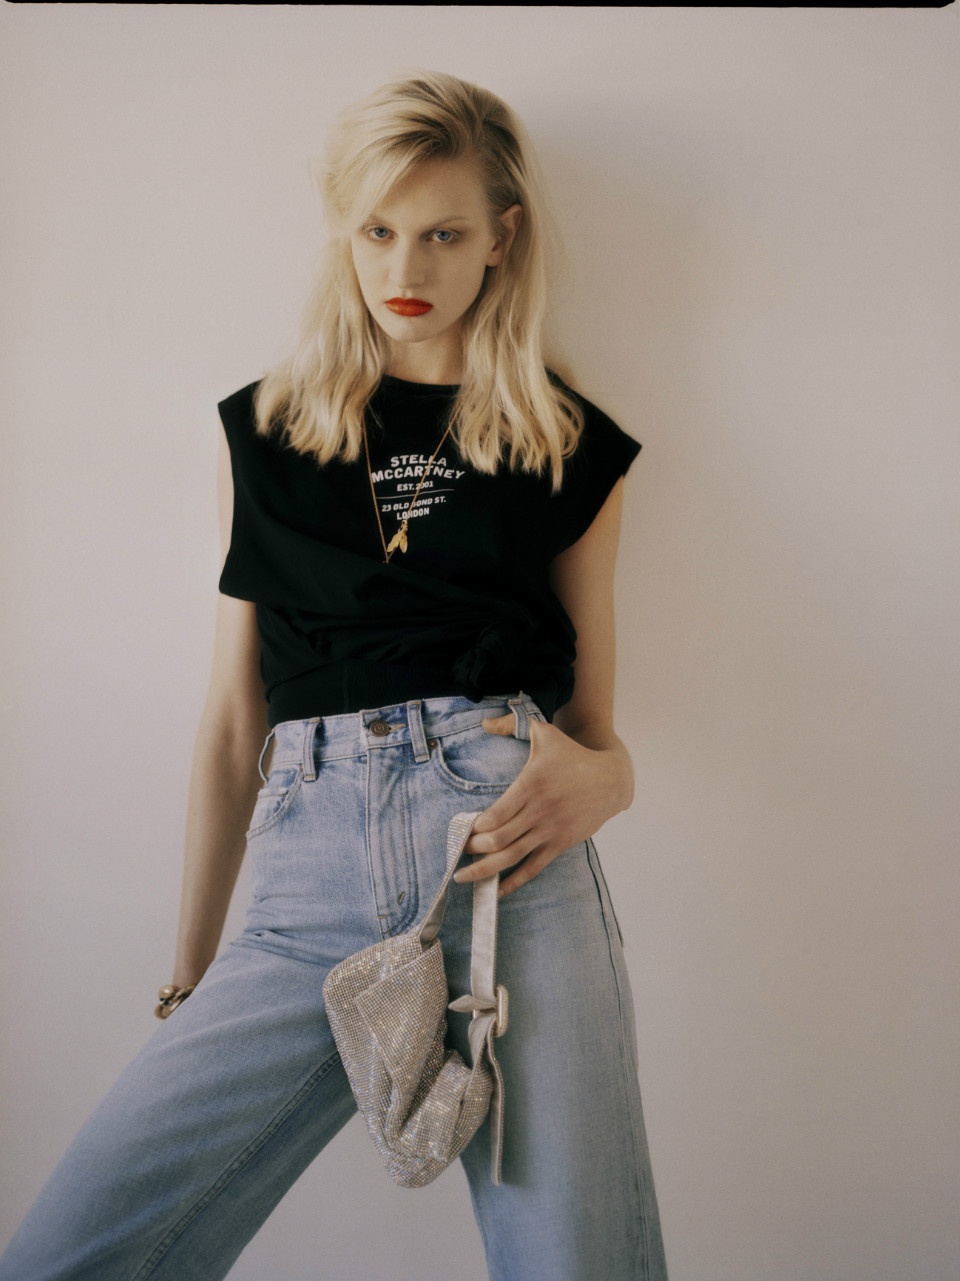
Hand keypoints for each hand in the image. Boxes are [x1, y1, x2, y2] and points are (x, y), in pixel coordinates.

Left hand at [455, 714, 633, 897]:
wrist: (610, 779)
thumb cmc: (572, 755)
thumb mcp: (544, 732)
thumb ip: (511, 724)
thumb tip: (483, 722)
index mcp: (530, 785)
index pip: (494, 815)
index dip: (473, 828)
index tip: (459, 830)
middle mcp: (538, 811)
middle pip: (498, 840)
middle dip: (472, 850)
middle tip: (456, 852)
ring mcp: (549, 830)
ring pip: (512, 857)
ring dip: (485, 870)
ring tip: (464, 876)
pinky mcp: (560, 843)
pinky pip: (533, 867)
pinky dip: (513, 881)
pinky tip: (497, 890)